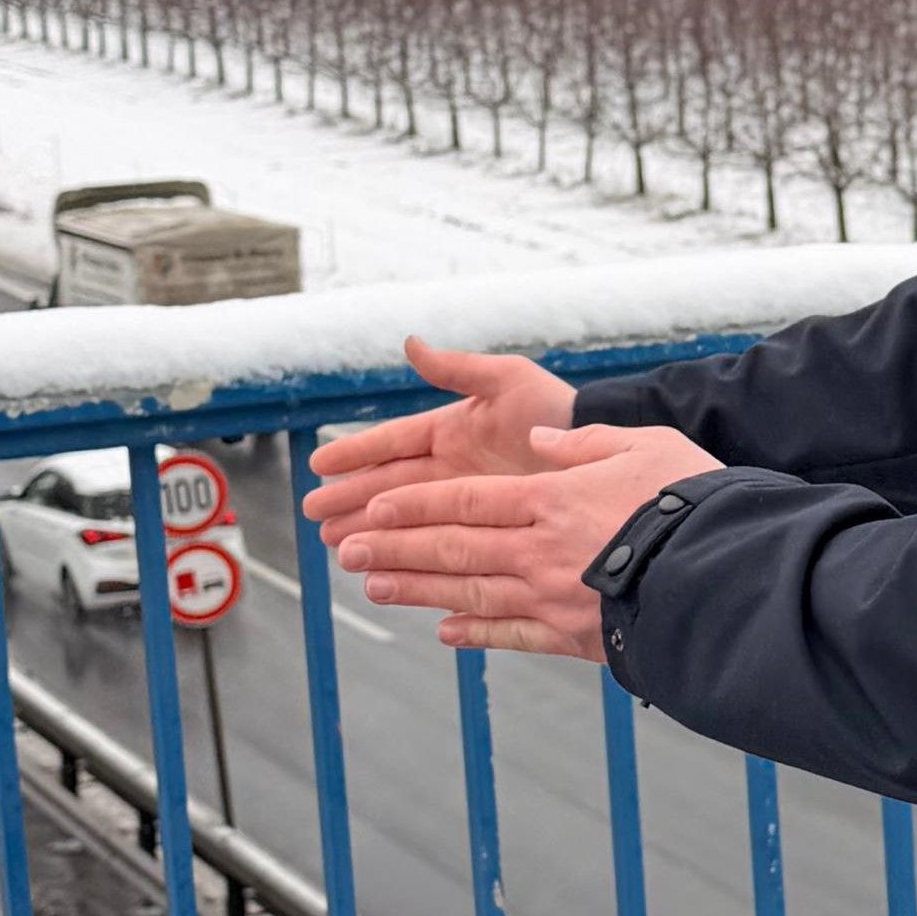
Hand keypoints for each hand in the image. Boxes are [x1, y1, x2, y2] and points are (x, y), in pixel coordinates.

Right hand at [299, 340, 576, 534]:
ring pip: (406, 518)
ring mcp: (465, 501)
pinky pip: (437, 543)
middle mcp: (451, 469)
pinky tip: (385, 571)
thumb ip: (457, 369)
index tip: (318, 466)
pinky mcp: (482, 528)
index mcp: (449, 431)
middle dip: (350, 501)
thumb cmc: (557, 410)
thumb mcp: (508, 380)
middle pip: (388, 487)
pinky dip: (410, 556)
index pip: (391, 444)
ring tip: (337, 547)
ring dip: (370, 531)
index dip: (354, 455)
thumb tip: (410, 344)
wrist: (600, 452)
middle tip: (315, 518)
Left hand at [333, 423, 721, 658]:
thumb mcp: (642, 445)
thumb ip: (585, 444)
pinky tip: (444, 632)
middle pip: (451, 548)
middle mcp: (538, 550)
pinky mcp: (572, 637)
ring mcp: (550, 597)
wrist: (722, 576)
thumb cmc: (689, 500)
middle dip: (395, 548)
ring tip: (374, 585)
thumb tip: (544, 443)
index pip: (464, 499)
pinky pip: (510, 634)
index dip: (413, 505)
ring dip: (416, 590)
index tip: (372, 509)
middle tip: (346, 550)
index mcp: (550, 499)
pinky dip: (473, 633)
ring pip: (467, 593)